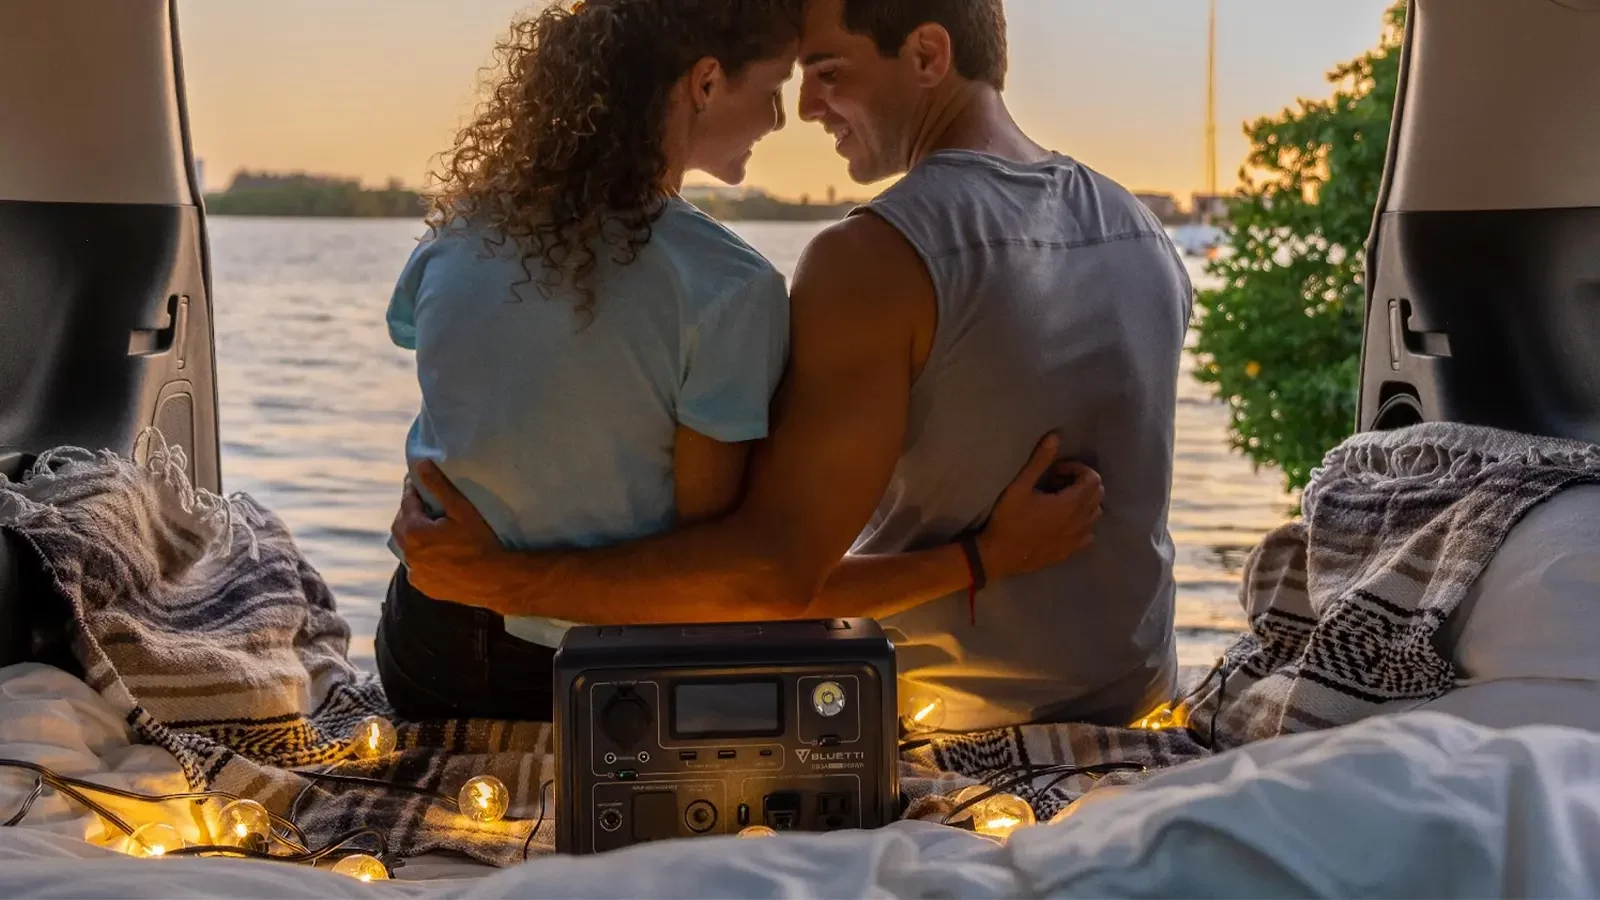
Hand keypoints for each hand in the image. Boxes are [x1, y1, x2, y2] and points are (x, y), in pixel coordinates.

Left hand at [389, 461, 506, 609]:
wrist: (495, 580)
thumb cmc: (480, 542)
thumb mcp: (461, 509)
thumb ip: (438, 486)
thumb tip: (420, 465)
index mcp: (414, 531)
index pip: (407, 503)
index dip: (412, 490)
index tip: (416, 480)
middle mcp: (408, 553)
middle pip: (401, 525)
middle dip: (408, 512)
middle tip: (421, 503)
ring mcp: (415, 572)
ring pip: (406, 547)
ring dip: (412, 535)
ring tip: (427, 527)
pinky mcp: (424, 585)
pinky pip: (415, 567)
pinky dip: (419, 556)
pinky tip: (432, 553)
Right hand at [976, 434, 1103, 579]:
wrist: (998, 555)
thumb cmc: (1008, 519)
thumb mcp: (1019, 487)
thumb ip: (1039, 461)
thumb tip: (1055, 437)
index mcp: (1070, 504)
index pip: (1092, 479)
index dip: (1077, 469)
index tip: (1056, 471)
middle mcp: (1079, 521)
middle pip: (1098, 495)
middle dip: (1082, 483)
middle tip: (1058, 482)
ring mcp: (1076, 538)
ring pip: (1095, 514)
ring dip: (1084, 502)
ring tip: (1061, 501)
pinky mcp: (1070, 551)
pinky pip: (1089, 535)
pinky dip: (1083, 524)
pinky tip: (1065, 522)